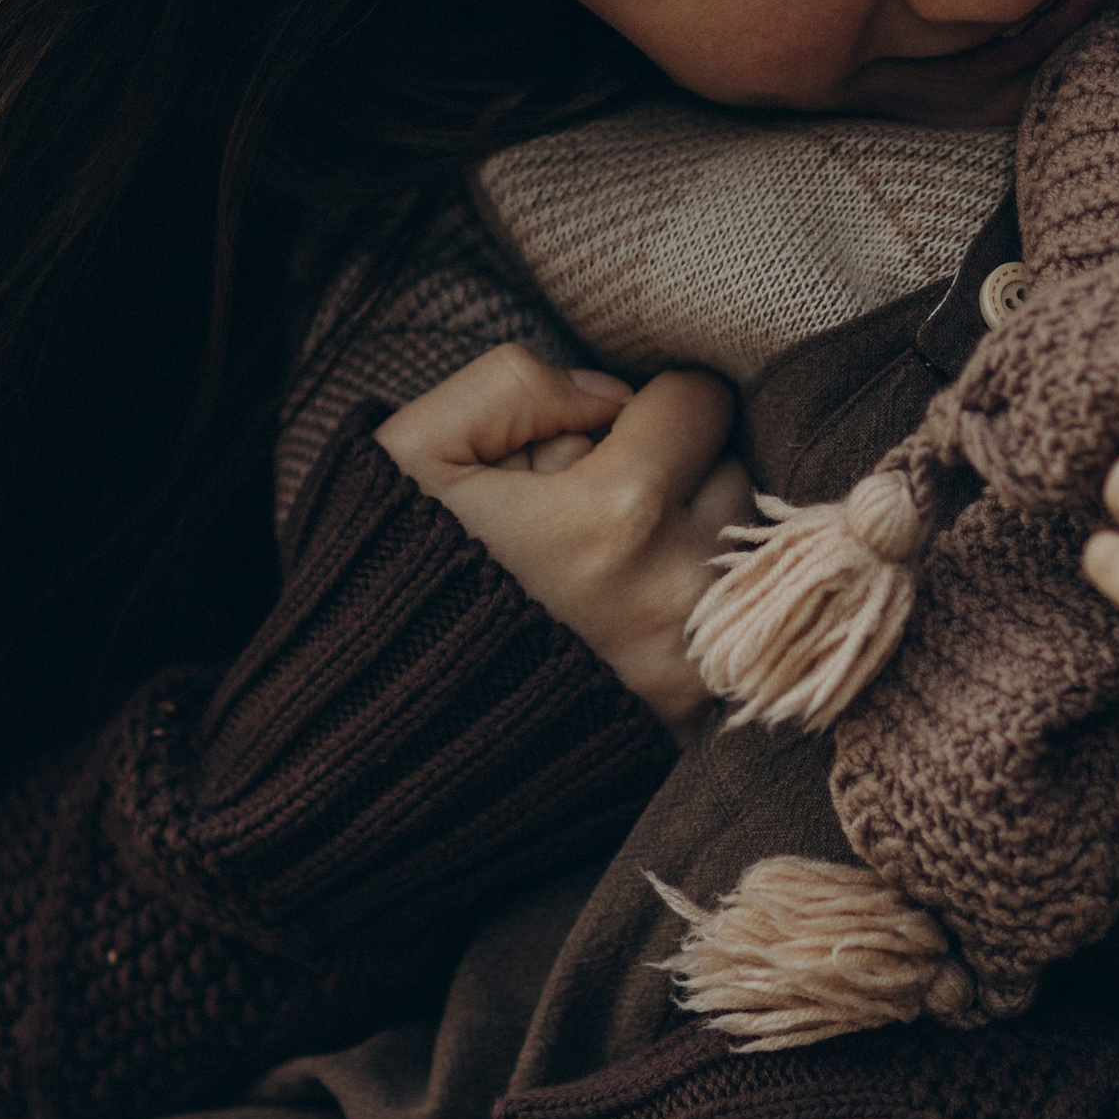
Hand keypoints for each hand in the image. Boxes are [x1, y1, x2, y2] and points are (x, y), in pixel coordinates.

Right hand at [378, 345, 753, 736]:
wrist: (378, 734)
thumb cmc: (393, 583)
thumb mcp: (415, 451)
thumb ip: (513, 384)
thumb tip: (607, 394)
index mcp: (618, 511)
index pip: (702, 402)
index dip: (647, 406)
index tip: (600, 437)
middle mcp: (676, 588)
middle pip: (734, 474)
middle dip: (679, 470)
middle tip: (597, 501)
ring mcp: (692, 660)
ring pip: (740, 554)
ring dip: (691, 539)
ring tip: (606, 562)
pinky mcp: (692, 719)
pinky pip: (730, 633)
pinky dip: (691, 615)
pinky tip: (620, 623)